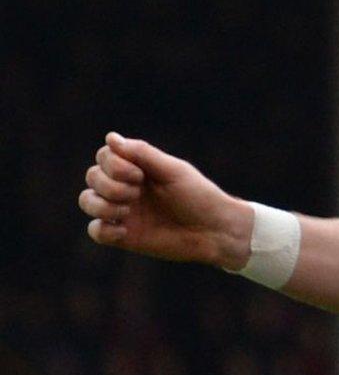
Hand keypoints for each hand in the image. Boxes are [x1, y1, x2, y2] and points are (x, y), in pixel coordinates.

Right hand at [80, 133, 251, 267]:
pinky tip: (125, 231)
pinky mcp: (123, 236)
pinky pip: (95, 231)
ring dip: (103, 204)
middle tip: (137, 193)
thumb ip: (142, 154)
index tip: (139, 174)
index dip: (112, 164)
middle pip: (92, 177)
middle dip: (109, 184)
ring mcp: (123, 211)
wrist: (215, 231)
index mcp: (138, 168)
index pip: (104, 156)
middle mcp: (126, 187)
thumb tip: (110, 137)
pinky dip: (104, 230)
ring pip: (87, 201)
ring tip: (128, 210)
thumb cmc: (199, 196)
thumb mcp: (173, 170)